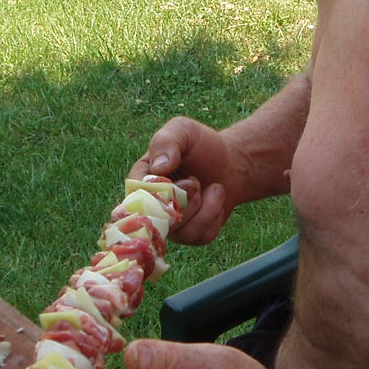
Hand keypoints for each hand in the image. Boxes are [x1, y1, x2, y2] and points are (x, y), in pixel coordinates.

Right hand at [128, 117, 238, 243]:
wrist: (231, 163)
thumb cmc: (202, 145)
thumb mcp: (183, 131)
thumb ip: (165, 142)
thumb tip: (158, 169)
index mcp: (141, 181)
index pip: (136, 200)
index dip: (160, 195)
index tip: (185, 181)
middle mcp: (151, 206)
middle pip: (160, 221)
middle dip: (187, 202)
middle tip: (198, 182)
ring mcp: (170, 224)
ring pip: (181, 233)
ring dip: (205, 209)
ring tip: (214, 188)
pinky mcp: (190, 234)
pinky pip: (199, 236)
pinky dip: (214, 217)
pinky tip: (217, 200)